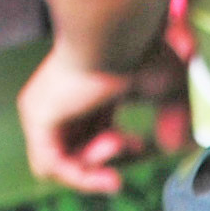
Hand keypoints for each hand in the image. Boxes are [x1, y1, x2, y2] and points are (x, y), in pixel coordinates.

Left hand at [17, 38, 183, 194]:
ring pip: (60, 163)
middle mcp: (60, 98)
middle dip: (108, 159)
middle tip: (133, 144)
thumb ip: (173, 118)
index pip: (91, 134)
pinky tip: (108, 165)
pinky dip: (80, 175)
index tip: (141, 146)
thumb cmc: (145, 51)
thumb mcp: (168, 91)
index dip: (117, 150)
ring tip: (118, 140)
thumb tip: (170, 145)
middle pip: (75, 152)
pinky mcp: (36, 114)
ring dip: (98, 166)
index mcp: (87, 90)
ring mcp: (44, 106)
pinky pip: (48, 166)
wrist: (119, 35)